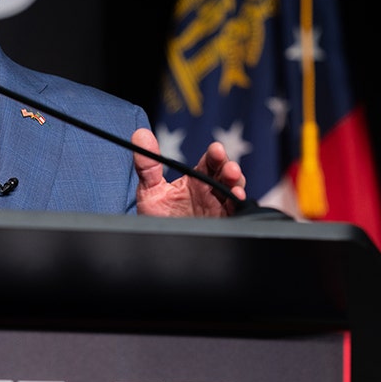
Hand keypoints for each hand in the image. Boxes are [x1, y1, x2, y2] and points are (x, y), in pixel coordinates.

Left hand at [131, 127, 246, 216]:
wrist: (158, 247)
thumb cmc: (156, 218)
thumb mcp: (150, 190)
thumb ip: (147, 164)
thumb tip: (140, 134)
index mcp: (196, 180)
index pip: (209, 162)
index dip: (215, 154)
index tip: (216, 150)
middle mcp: (210, 192)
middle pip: (226, 174)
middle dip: (230, 168)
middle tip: (228, 168)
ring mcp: (218, 207)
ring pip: (234, 190)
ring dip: (237, 183)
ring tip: (233, 182)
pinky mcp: (222, 222)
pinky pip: (236, 211)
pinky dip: (239, 204)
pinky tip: (237, 199)